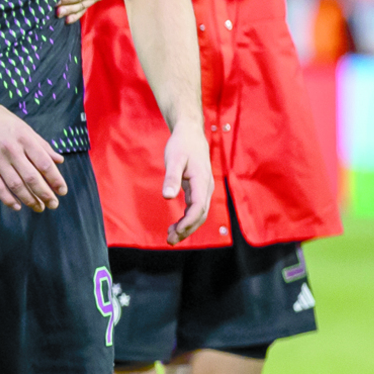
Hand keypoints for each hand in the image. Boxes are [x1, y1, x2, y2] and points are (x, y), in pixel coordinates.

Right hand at [0, 97, 66, 211]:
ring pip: (16, 185)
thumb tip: (59, 160)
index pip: (44, 163)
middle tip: (53, 204)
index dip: (55, 179)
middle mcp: (11, 149)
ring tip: (39, 206)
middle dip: (45, 194)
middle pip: (32, 177)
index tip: (62, 190)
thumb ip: (41, 144)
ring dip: (30, 199)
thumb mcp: (23, 127)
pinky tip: (18, 205)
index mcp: (24, 137)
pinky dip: (8, 199)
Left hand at [161, 117, 213, 244]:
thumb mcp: (173, 159)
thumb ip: (171, 177)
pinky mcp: (198, 190)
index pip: (199, 207)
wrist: (191, 134)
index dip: (189, 221)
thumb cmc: (182, 145)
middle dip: (187, 229)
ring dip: (187, 227)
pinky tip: (176, 225)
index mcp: (202, 181)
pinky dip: (187, 219)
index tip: (176, 231)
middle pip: (200, 215)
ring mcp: (204, 190)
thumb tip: (167, 197)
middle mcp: (206, 188)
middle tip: (170, 240)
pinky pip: (195, 209)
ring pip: (199, 214)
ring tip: (171, 237)